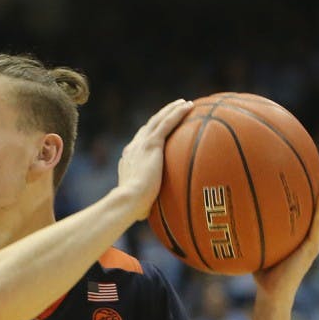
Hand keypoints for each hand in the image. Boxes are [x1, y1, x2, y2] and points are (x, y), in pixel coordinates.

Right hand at [117, 99, 193, 219]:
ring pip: (158, 120)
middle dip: (161, 117)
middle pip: (148, 127)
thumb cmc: (133, 209)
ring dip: (171, 109)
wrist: (128, 201)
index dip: (150, 135)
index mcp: (129, 160)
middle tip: (173, 111)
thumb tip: (150, 215)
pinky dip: (178, 113)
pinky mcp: (151, 144)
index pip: (140, 143)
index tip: (159, 132)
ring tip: (184, 103)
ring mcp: (142, 144)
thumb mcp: (140, 204)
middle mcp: (133, 148)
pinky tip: (189, 106)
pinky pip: (167, 123)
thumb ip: (147, 203)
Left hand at [253, 169, 318, 301]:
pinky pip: (318, 225)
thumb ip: (251, 233)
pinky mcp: (311, 248)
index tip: (310, 175)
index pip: (309, 213)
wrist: (272, 293)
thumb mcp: (258, 248)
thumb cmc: (262, 274)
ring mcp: (312, 243)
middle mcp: (309, 239)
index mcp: (301, 238)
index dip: (312, 196)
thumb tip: (232, 215)